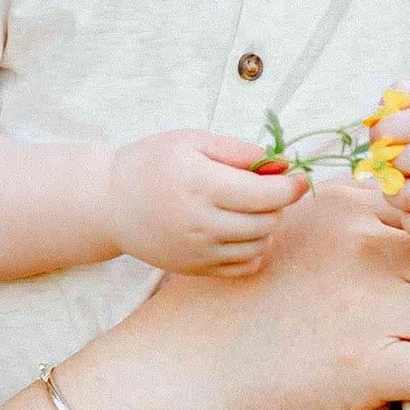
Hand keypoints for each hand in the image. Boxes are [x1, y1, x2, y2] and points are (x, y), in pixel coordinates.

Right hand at [107, 129, 304, 277]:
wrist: (109, 203)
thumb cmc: (152, 163)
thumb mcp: (192, 140)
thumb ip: (240, 151)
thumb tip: (283, 163)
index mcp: (201, 184)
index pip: (265, 194)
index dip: (291, 186)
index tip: (299, 176)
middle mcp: (201, 222)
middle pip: (267, 221)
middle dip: (278, 203)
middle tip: (265, 187)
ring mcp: (198, 250)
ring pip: (259, 245)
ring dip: (266, 226)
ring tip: (249, 207)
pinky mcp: (195, 269)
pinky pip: (244, 267)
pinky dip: (253, 250)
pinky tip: (240, 231)